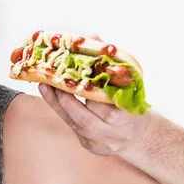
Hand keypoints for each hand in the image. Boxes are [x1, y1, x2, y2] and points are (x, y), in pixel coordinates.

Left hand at [38, 35, 150, 154]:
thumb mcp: (128, 82)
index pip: (106, 103)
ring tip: (45, 86)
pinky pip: (73, 129)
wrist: (138, 134)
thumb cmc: (130, 103)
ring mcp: (103, 142)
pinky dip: (62, 112)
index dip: (88, 89)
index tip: (72, 75)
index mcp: (129, 115)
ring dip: (58, 104)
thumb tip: (92, 37)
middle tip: (50, 80)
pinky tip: (52, 97)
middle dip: (65, 99)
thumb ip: (110, 62)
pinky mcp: (91, 147)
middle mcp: (116, 132)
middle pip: (86, 119)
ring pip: (76, 125)